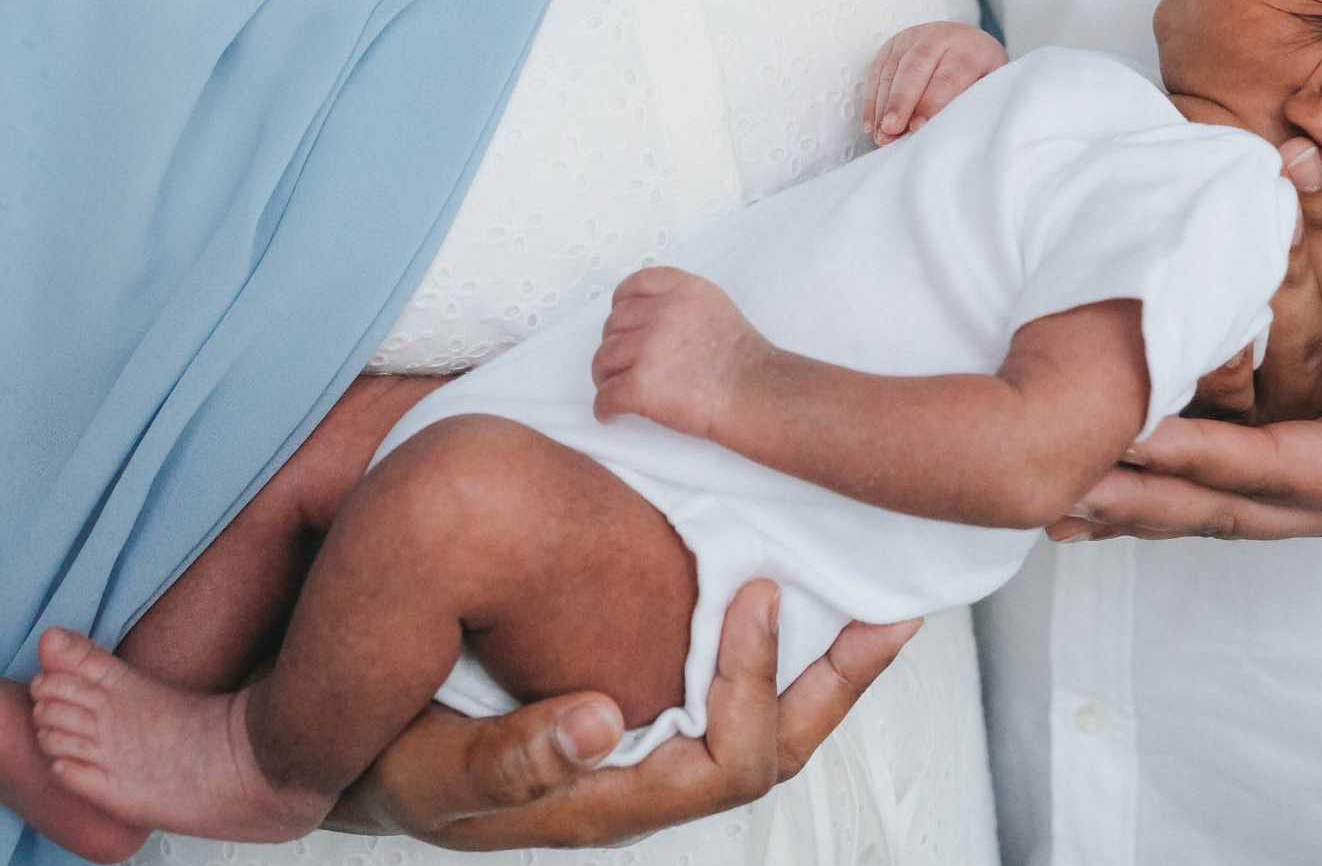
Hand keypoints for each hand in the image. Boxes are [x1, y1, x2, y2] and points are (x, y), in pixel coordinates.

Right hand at [330, 581, 920, 848]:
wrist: (364, 748)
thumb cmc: (396, 759)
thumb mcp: (431, 770)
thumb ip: (509, 761)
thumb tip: (601, 722)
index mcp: (609, 799)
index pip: (723, 765)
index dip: (758, 688)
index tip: (755, 594)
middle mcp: (643, 778)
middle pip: (770, 749)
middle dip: (834, 685)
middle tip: (884, 615)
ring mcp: (649, 745)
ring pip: (764, 723)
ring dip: (824, 671)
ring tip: (875, 609)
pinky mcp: (642, 703)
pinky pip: (730, 689)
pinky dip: (780, 651)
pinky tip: (797, 599)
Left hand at [593, 268, 771, 439]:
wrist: (755, 393)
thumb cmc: (742, 360)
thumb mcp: (714, 306)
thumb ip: (680, 301)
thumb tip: (647, 316)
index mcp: (682, 290)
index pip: (633, 285)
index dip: (621, 306)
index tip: (622, 322)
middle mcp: (662, 313)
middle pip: (613, 324)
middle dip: (615, 346)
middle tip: (623, 365)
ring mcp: (649, 349)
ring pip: (603, 359)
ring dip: (605, 376)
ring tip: (616, 388)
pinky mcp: (641, 385)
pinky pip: (605, 396)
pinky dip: (605, 408)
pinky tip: (612, 414)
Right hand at [862, 23, 1006, 145]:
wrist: (968, 42)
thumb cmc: (980, 73)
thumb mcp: (990, 85)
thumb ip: (973, 103)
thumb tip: (952, 131)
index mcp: (969, 48)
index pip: (948, 77)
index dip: (931, 103)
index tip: (918, 127)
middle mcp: (939, 37)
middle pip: (915, 68)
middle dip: (901, 101)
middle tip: (892, 129)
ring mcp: (912, 37)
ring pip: (892, 69)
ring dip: (883, 104)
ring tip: (881, 134)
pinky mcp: (892, 44)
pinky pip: (877, 70)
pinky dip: (871, 100)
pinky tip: (872, 124)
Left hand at [1050, 305, 1321, 541]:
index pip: (1283, 468)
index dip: (1208, 456)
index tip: (1137, 435)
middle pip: (1225, 507)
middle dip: (1141, 496)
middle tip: (1056, 480)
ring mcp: (1316, 498)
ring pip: (1208, 512)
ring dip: (1130, 509)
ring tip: (1048, 500)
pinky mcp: (1296, 482)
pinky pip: (1212, 498)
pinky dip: (1149, 501)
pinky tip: (1086, 503)